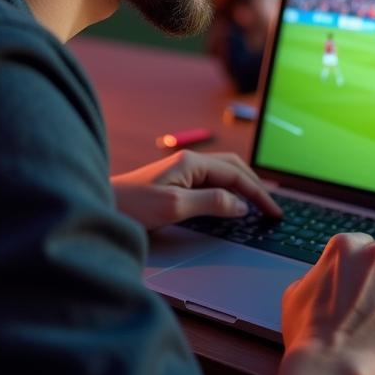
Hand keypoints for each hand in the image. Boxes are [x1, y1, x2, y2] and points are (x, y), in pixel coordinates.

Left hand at [111, 150, 281, 230]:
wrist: (101, 206)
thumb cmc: (132, 206)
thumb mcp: (175, 207)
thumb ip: (211, 202)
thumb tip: (241, 205)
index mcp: (191, 162)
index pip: (236, 174)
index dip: (258, 194)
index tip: (273, 212)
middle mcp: (189, 162)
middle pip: (233, 168)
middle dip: (255, 186)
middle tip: (271, 208)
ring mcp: (182, 171)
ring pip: (222, 175)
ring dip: (242, 187)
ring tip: (258, 205)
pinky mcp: (175, 182)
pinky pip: (210, 183)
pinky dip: (227, 192)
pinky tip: (231, 205)